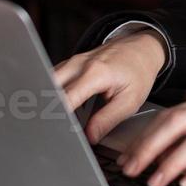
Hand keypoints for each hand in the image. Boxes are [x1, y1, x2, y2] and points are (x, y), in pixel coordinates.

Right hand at [52, 29, 167, 143]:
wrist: (141, 49)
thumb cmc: (138, 72)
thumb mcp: (130, 101)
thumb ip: (108, 120)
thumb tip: (90, 137)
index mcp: (95, 73)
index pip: (66, 98)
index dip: (57, 117)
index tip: (54, 131)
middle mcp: (79, 64)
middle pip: (48, 88)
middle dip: (45, 108)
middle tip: (49, 128)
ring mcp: (72, 62)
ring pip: (47, 83)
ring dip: (47, 101)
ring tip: (54, 119)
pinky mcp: (69, 65)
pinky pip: (53, 79)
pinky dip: (51, 94)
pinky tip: (59, 107)